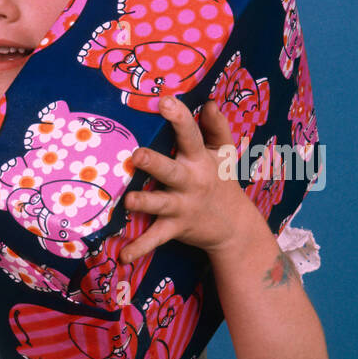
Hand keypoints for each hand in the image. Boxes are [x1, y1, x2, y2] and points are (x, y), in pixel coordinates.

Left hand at [119, 95, 259, 263]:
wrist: (234, 226)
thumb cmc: (221, 181)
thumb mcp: (224, 154)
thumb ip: (217, 128)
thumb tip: (210, 102)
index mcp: (200, 160)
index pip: (190, 135)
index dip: (179, 117)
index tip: (165, 101)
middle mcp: (190, 181)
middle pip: (170, 170)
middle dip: (154, 162)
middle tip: (137, 155)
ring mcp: (182, 206)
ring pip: (160, 204)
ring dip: (145, 203)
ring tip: (128, 201)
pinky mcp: (175, 228)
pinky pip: (156, 238)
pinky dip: (140, 248)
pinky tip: (123, 257)